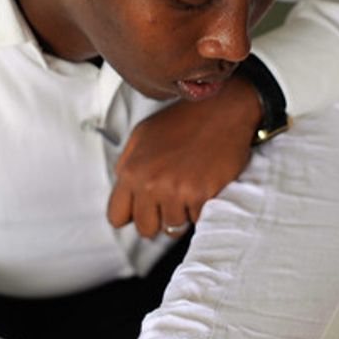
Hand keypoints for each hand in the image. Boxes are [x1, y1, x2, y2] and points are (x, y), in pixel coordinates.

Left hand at [108, 75, 260, 237]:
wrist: (222, 109)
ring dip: (181, 213)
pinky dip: (201, 209)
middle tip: (169, 202)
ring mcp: (177, 191)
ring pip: (173, 227)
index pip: (117, 216)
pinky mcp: (202, 195)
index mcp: (132, 170)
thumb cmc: (184, 120)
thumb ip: (127, 163)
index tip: (143, 209)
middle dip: (157, 219)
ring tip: (189, 190)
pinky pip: (197, 219)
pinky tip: (203, 188)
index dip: (131, 215)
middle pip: (145, 228)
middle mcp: (151, 184)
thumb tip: (123, 187)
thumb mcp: (143, 134)